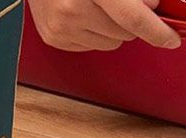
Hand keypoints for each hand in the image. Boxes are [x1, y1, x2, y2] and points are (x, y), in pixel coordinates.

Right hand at [28, 0, 181, 50]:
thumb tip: (153, 6)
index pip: (133, 19)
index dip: (156, 31)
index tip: (171, 39)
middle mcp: (74, 10)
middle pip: (124, 34)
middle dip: (132, 21)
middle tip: (125, 4)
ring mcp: (61, 28)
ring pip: (109, 44)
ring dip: (113, 29)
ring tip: (102, 9)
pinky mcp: (54, 38)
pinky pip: (90, 46)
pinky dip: (95, 33)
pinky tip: (86, 15)